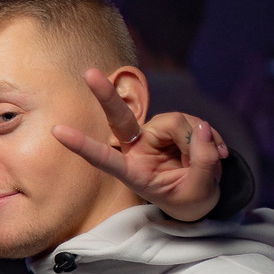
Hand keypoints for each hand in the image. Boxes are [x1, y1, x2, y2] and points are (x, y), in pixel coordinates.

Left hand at [54, 69, 229, 222]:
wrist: (203, 196)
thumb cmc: (190, 200)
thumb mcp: (199, 191)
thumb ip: (201, 161)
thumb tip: (202, 127)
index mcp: (132, 172)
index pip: (103, 158)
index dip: (82, 145)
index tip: (57, 131)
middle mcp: (138, 149)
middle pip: (120, 118)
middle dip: (106, 95)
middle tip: (88, 73)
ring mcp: (155, 135)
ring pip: (176, 122)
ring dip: (199, 142)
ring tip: (211, 161)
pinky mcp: (173, 126)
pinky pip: (194, 122)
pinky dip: (208, 137)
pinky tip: (216, 152)